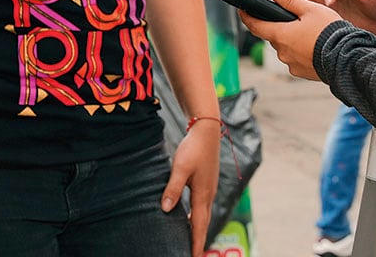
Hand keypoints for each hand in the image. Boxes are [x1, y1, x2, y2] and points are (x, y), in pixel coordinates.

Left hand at [161, 120, 219, 256]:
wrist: (207, 131)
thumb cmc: (193, 149)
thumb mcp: (180, 168)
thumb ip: (173, 188)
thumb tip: (166, 209)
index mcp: (202, 195)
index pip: (198, 225)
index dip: (195, 242)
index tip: (193, 256)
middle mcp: (208, 195)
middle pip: (203, 224)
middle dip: (197, 240)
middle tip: (192, 254)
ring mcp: (208, 190)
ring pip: (203, 215)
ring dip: (197, 229)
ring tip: (190, 242)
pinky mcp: (206, 184)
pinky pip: (202, 207)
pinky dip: (197, 217)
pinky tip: (189, 218)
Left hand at [240, 0, 340, 79]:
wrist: (348, 59)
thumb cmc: (330, 32)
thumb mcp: (310, 9)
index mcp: (281, 35)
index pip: (254, 25)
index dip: (246, 16)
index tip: (242, 10)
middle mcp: (282, 52)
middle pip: (272, 35)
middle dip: (277, 26)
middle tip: (290, 17)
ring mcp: (292, 64)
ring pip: (285, 47)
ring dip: (291, 39)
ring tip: (308, 30)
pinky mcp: (302, 73)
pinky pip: (296, 59)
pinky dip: (300, 50)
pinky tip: (314, 44)